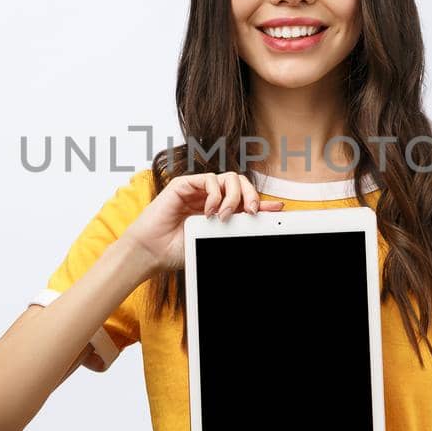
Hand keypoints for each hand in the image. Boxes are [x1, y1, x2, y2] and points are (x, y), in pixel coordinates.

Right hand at [121, 171, 284, 273]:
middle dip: (252, 196)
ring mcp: (197, 190)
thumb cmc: (177, 250)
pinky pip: (209, 179)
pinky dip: (215, 194)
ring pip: (229, 178)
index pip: (245, 199)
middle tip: (253, 212)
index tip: (278, 209)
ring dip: (234, 196)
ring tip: (226, 215)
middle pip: (241, 184)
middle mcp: (210, 197)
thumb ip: (235, 229)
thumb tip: (259, 223)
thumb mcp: (214, 240)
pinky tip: (210, 210)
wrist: (153, 252)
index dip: (263, 202)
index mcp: (219, 210)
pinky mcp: (184, 184)